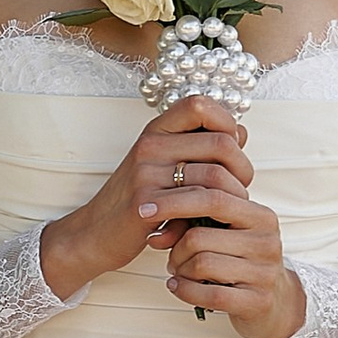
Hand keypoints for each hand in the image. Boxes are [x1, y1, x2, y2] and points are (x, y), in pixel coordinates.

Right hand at [38, 98, 297, 337]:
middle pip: (221, 143)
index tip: (232, 149)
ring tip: (225, 210)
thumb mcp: (165, 166)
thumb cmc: (138, 200)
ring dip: (232, 198)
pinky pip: (198, 204)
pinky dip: (211, 217)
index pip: (200, 104)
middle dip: (243, 169)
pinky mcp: (146, 204)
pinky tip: (204, 225)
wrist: (94, 234)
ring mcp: (146, 173)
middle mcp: (151, 146)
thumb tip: (240, 132)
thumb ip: (200, 148)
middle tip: (240, 187)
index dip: (227, 122)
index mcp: (156, 131)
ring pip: (215, 177)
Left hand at [162, 181, 303, 337]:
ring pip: (201, 264)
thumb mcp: (227, 233)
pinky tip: (178, 287)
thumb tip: (150, 210)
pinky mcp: (258, 300)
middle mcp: (266, 240)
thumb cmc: (239, 261)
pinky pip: (209, 294)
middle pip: (199, 236)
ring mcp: (264, 272)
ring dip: (180, 270)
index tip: (144, 209)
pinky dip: (185, 290)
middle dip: (176, 248)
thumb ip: (198, 216)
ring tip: (179, 272)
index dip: (175, 201)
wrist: (274, 303)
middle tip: (172, 257)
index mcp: (260, 216)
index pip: (214, 197)